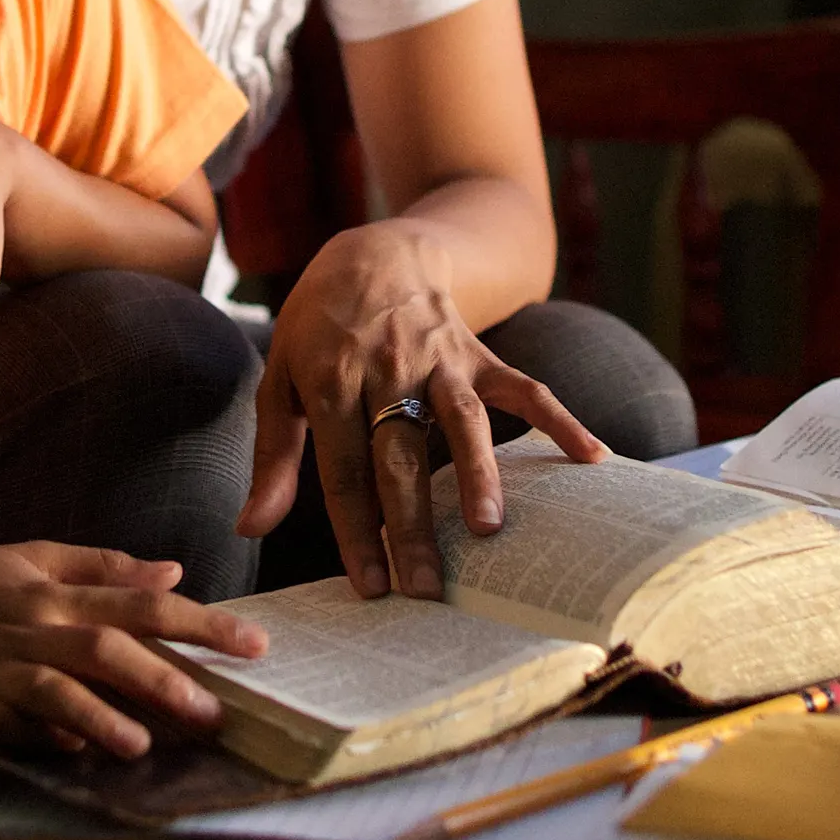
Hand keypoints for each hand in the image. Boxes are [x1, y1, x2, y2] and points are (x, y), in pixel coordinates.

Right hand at [0, 542, 270, 757]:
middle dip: (162, 680)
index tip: (256, 647)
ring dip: (99, 717)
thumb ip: (103, 566)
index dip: (201, 624)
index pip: (142, 604)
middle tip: (215, 712)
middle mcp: (30, 627)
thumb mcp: (31, 557)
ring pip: (52, 691)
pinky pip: (3, 725)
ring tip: (143, 745)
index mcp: (54, 591)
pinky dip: (37, 738)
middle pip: (105, 649)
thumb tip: (174, 570)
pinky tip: (71, 754)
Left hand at [235, 219, 604, 599]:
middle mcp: (387, 371)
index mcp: (331, 382)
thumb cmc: (319, 328)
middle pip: (400, 458)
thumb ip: (272, 457)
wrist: (375, 251)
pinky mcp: (478, 353)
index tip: (370, 587)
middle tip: (425, 589)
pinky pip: (523, 388)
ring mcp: (439, 361)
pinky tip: (591, 456)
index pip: (343, 470)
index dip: (355, 531)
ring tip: (490, 528)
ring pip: (460, 422)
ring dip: (478, 474)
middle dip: (411, 526)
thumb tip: (249, 528)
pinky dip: (559, 419)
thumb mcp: (279, 380)